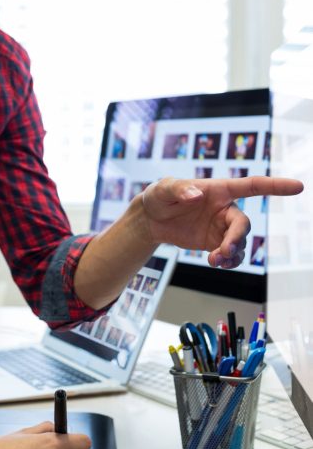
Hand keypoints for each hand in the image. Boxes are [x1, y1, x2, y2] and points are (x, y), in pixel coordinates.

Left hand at [141, 175, 302, 267]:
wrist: (150, 219)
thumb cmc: (159, 197)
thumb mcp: (164, 189)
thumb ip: (179, 189)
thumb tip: (195, 195)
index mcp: (218, 189)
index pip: (252, 185)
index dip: (275, 186)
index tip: (297, 187)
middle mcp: (224, 208)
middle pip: (243, 224)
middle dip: (236, 239)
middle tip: (222, 251)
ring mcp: (221, 227)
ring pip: (239, 242)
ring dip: (231, 254)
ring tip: (214, 261)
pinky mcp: (214, 242)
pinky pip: (231, 254)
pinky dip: (229, 261)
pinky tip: (216, 263)